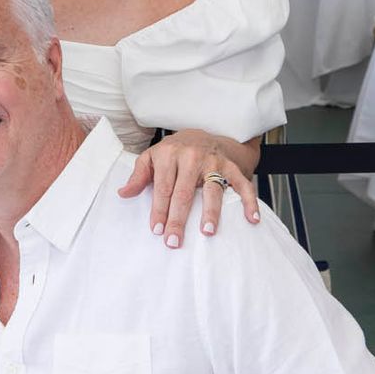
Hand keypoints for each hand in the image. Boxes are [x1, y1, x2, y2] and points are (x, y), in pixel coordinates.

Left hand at [119, 130, 260, 247]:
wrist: (202, 132)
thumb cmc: (173, 151)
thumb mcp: (152, 157)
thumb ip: (139, 176)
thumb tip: (123, 194)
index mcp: (169, 155)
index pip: (163, 187)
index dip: (159, 209)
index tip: (156, 230)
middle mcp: (192, 157)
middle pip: (184, 193)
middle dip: (178, 219)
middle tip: (174, 240)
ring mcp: (214, 161)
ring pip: (212, 189)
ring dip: (211, 212)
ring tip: (206, 232)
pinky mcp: (232, 166)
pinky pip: (242, 184)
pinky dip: (249, 201)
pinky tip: (251, 219)